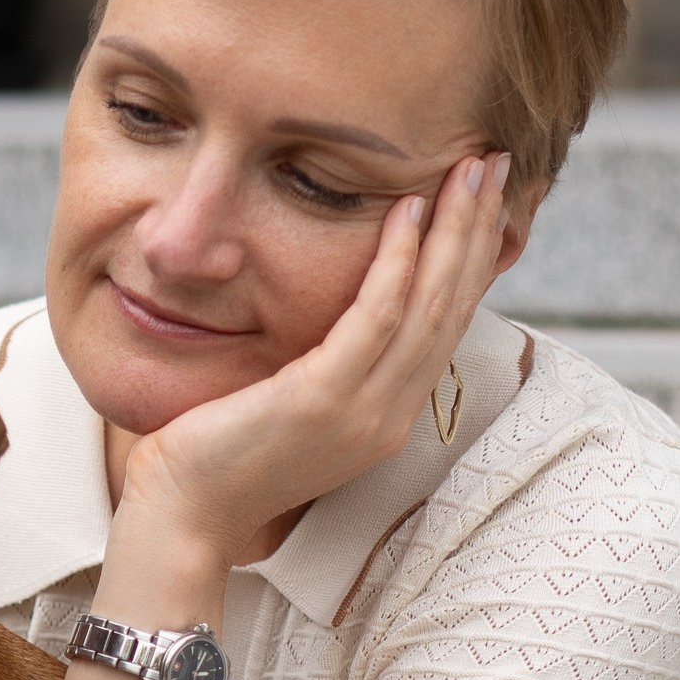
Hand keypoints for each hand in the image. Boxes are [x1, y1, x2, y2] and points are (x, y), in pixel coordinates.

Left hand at [121, 150, 511, 566]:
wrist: (183, 516)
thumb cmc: (219, 455)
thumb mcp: (291, 404)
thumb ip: (325, 365)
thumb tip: (336, 313)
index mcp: (386, 417)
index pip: (446, 326)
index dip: (472, 260)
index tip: (484, 200)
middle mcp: (389, 417)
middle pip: (452, 309)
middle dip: (479, 231)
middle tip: (496, 163)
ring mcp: (363, 413)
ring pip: (429, 307)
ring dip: (456, 231)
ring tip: (471, 168)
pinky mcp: (324, 401)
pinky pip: (377, 318)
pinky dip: (398, 260)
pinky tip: (408, 208)